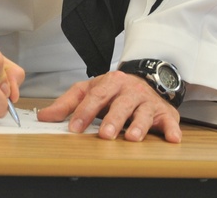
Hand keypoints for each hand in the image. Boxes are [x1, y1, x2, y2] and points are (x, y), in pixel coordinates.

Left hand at [37, 71, 181, 141]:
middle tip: (104, 134)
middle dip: (112, 120)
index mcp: (110, 82)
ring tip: (132, 138)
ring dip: (138, 126)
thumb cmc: (114, 90)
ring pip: (143, 113)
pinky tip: (172, 138)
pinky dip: (172, 129)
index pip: (95, 96)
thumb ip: (67, 104)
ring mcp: (148, 102)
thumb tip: (44, 117)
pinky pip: (170, 121)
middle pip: (120, 105)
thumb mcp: (89, 90)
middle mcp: (130, 91)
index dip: (84, 112)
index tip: (74, 128)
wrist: (146, 79)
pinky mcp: (165, 113)